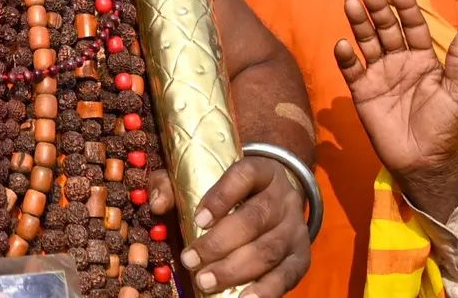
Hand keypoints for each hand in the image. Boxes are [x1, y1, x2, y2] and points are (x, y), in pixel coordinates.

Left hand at [151, 157, 311, 295]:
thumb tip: (157, 204)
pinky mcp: (301, 257)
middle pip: (255, 219)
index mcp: (261, 171)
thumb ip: (174, 185)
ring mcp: (295, 228)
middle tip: (190, 260)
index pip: (244, 175)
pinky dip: (266, 290)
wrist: (277, 198)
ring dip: (235, 270)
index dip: (221, 196)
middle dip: (220, 243)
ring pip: (268, 250)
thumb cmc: (231, 191)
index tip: (198, 218)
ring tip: (204, 282)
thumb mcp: (203, 177)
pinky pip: (287, 275)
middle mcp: (283, 198)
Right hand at [334, 0, 457, 219]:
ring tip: (350, 4)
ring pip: (367, 42)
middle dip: (378, 9)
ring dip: (359, 24)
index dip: (405, 7)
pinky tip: (343, 44)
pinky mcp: (362, 92)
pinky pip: (352, 70)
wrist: (423, 161)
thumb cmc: (445, 126)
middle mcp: (400, 62)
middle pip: (386, 28)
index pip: (412, 26)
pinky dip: (346, 57)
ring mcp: (380, 75)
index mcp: (424, 59)